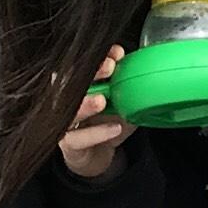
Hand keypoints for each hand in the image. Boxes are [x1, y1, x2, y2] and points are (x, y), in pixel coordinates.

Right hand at [60, 48, 135, 178]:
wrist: (95, 154)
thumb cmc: (105, 122)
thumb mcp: (120, 102)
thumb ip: (126, 87)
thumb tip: (142, 68)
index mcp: (80, 85)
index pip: (84, 65)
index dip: (99, 57)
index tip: (117, 53)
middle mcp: (68, 100)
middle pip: (71, 82)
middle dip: (91, 73)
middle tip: (109, 67)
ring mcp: (65, 121)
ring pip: (68, 110)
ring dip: (85, 104)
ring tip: (102, 100)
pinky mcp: (68, 143)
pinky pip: (77, 138)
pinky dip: (96, 133)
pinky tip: (115, 127)